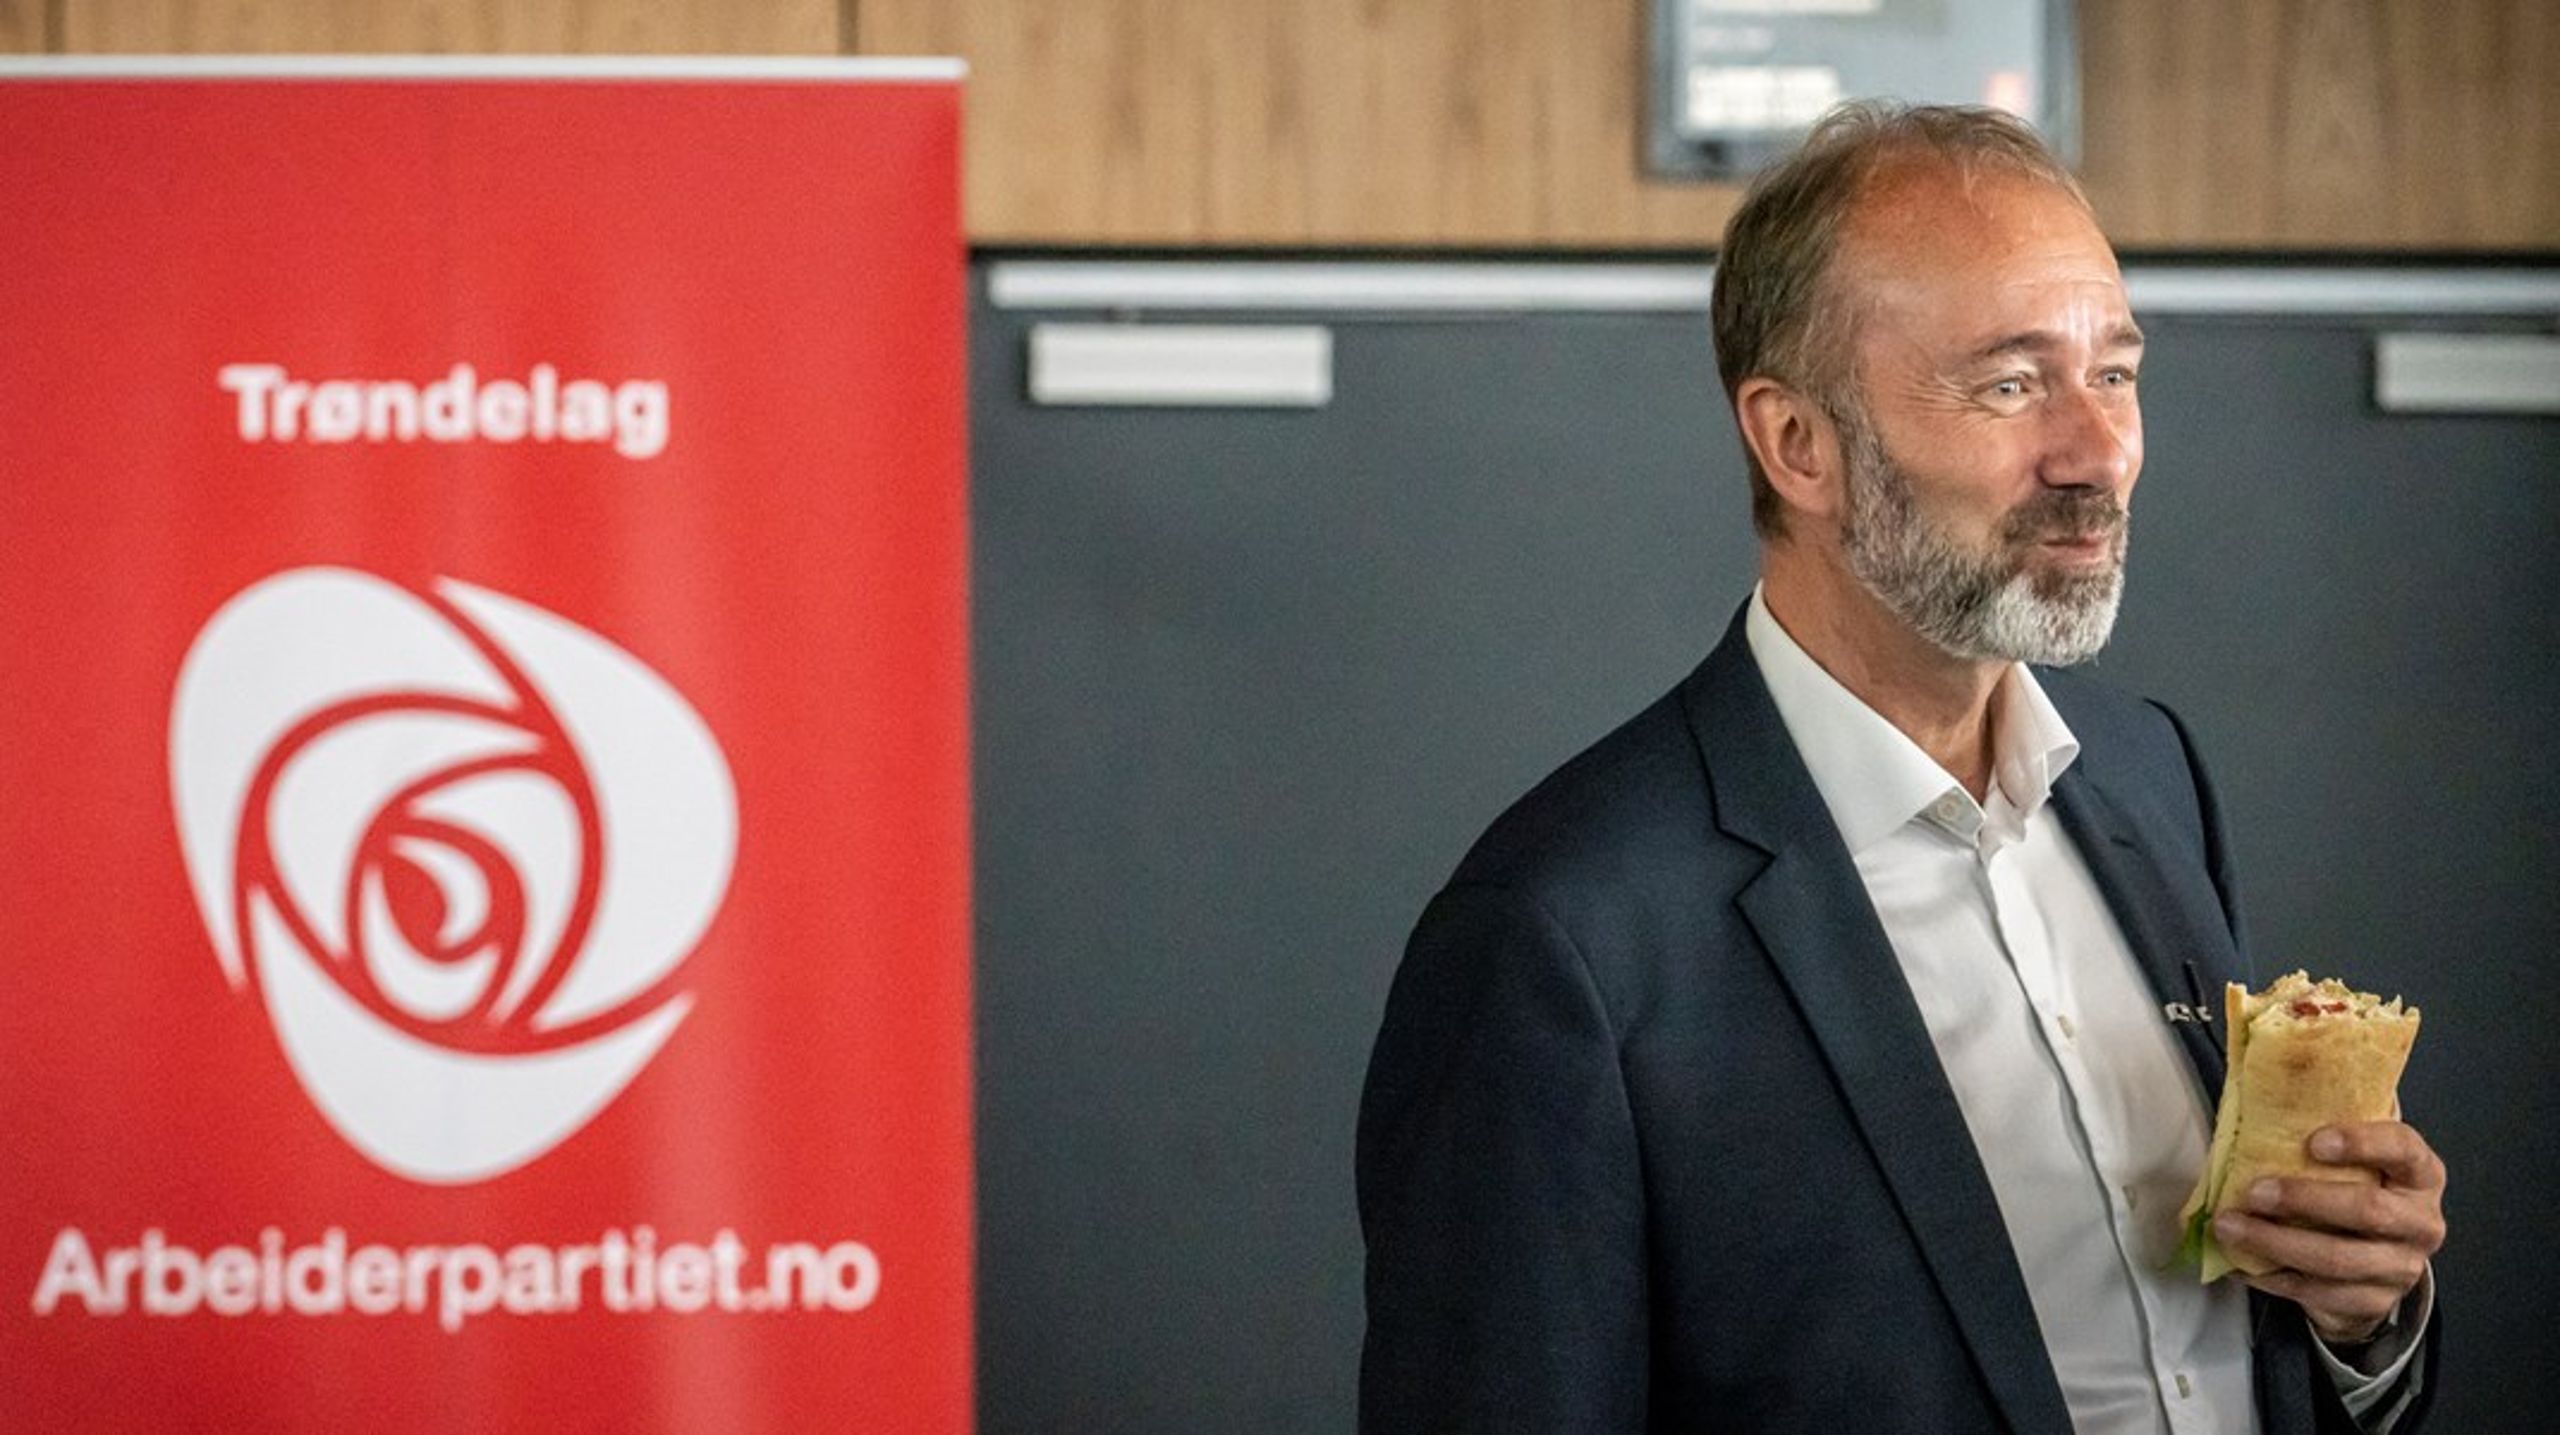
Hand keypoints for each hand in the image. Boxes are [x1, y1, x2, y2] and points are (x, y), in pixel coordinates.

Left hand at [2211, 1121, 2445, 1343]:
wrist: (2380, 1262)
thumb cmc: (2357, 1189)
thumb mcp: (2357, 1159)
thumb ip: (2326, 1129)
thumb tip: (2254, 1084)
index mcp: (2421, 1175)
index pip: (2403, 1150)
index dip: (2362, 1143)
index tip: (2313, 1141)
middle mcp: (2421, 1222)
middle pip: (2368, 1210)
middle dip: (2303, 1199)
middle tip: (2253, 1191)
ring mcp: (2402, 1267)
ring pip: (2337, 1260)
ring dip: (2274, 1243)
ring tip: (2228, 1226)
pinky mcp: (2374, 1302)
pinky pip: (2317, 1292)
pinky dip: (2269, 1276)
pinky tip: (2236, 1261)